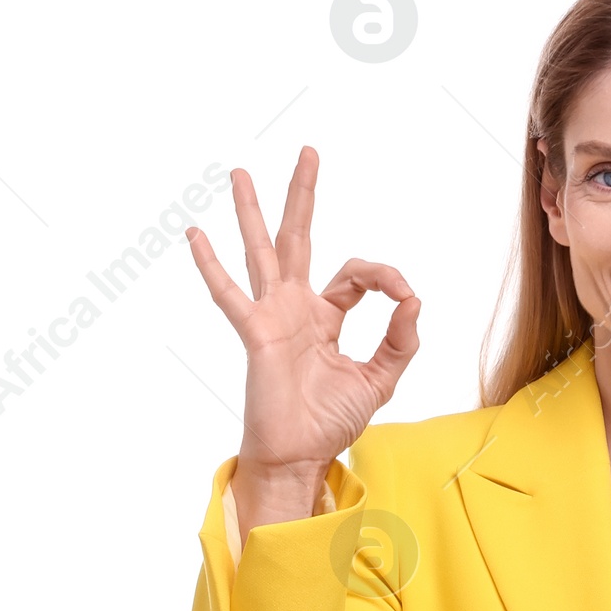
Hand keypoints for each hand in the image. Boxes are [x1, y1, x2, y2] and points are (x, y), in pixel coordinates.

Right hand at [185, 146, 419, 537]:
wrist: (300, 458)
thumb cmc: (330, 423)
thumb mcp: (379, 380)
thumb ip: (400, 341)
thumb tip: (414, 300)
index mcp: (324, 317)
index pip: (356, 276)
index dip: (385, 278)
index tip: (405, 297)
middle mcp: (295, 309)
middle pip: (299, 239)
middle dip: (303, 195)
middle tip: (308, 152)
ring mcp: (272, 317)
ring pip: (262, 252)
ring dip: (252, 211)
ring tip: (239, 172)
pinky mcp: (256, 334)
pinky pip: (231, 295)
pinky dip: (212, 266)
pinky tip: (195, 235)